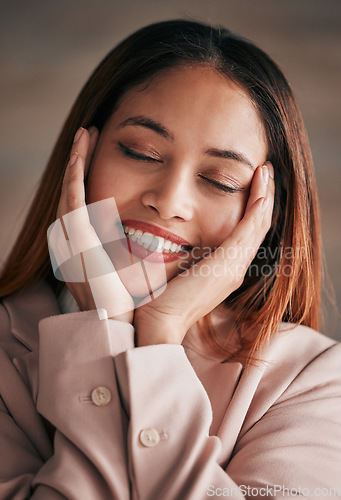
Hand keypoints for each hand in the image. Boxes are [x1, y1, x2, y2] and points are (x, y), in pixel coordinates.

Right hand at [53, 127, 134, 321]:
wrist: (129, 325)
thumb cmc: (139, 302)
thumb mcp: (139, 269)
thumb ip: (142, 248)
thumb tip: (166, 236)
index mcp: (92, 246)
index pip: (87, 204)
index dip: (89, 178)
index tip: (101, 156)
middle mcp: (79, 240)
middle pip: (75, 192)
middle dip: (79, 162)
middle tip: (88, 135)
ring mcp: (76, 241)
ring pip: (70, 190)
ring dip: (75, 161)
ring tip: (84, 134)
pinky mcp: (78, 241)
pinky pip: (72, 202)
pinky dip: (72, 177)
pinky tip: (78, 155)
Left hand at [134, 163, 274, 345]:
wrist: (158, 323)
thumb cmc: (160, 298)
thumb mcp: (176, 269)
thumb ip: (184, 253)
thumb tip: (172, 235)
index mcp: (224, 268)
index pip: (246, 233)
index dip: (253, 208)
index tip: (253, 184)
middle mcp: (235, 268)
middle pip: (258, 227)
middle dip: (264, 197)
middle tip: (265, 171)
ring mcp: (234, 268)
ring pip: (258, 226)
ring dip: (265, 197)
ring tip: (266, 172)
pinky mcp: (227, 266)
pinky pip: (249, 231)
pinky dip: (257, 208)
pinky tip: (261, 190)